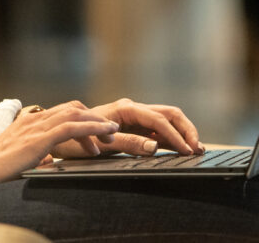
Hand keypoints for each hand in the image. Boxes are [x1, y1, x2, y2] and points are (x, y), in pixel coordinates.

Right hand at [0, 101, 119, 185]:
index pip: (63, 111)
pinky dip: (91, 129)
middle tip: (109, 134)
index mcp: (31, 120)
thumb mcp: (21, 155)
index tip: (96, 133)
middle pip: (73, 108)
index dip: (84, 119)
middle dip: (95, 119)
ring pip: (75, 114)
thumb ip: (36, 152)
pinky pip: (71, 127)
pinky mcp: (40, 137)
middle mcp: (35, 118)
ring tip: (112, 135)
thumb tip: (50, 160)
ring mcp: (37, 125)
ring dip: (97, 124)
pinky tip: (102, 136)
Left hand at [50, 98, 204, 158]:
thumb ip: (128, 144)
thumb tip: (154, 147)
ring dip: (182, 132)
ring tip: (195, 148)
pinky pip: (158, 128)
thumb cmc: (76, 138)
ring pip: (166, 119)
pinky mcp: (133, 126)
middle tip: (199, 148)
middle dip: (186, 129)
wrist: (59, 134)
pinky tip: (180, 148)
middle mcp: (131, 108)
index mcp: (125, 108)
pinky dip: (172, 136)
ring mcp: (133, 116)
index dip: (176, 135)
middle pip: (169, 113)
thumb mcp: (100, 144)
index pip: (159, 120)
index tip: (188, 150)